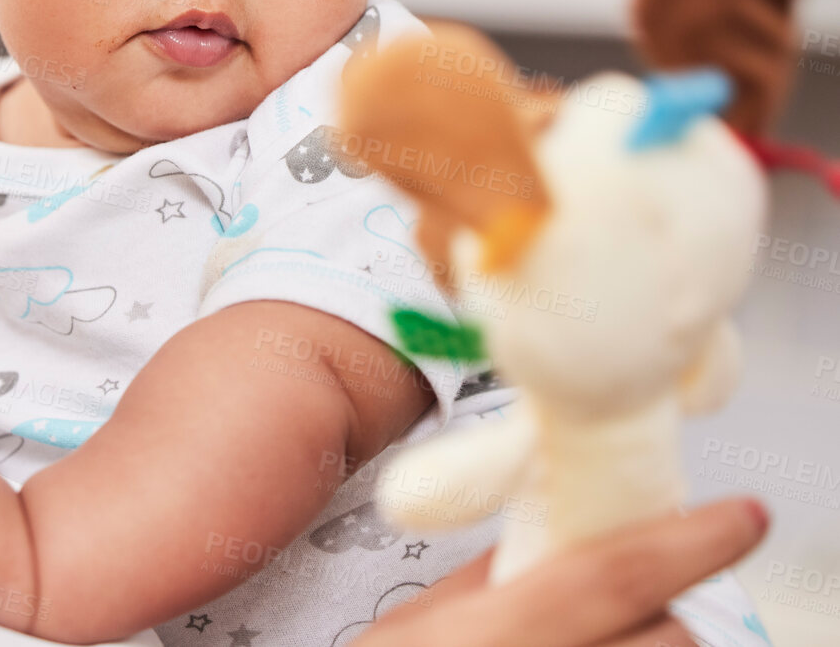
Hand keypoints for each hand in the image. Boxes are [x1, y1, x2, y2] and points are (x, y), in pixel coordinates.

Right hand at [356, 497, 769, 646]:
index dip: (685, 541)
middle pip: (668, 636)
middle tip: (621, 599)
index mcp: (494, 637)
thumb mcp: (411, 628)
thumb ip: (485, 578)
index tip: (739, 516)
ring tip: (588, 639)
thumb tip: (543, 529)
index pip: (613, 577)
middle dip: (660, 609)